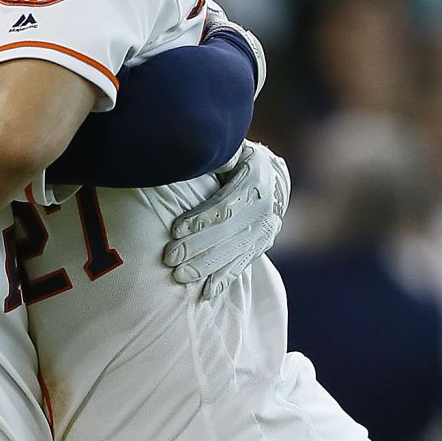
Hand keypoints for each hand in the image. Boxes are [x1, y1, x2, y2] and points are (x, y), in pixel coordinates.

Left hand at [162, 141, 290, 300]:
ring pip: (233, 252)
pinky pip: (242, 265)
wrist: (272, 177)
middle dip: (196, 247)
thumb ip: (220, 154)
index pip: (225, 204)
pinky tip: (206, 292)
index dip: (200, 220)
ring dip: (205, 267)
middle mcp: (265, 206)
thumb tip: (208, 156)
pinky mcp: (262, 246)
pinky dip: (223, 279)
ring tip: (179, 277)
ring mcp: (265, 229)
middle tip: (169, 258)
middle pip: (227, 232)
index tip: (174, 230)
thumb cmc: (238, 158)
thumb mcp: (233, 148)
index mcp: (256, 177)